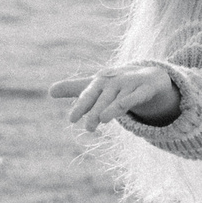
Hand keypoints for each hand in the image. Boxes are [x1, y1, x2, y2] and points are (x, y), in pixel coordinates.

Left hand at [48, 64, 178, 131]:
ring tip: (102, 120)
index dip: (81, 106)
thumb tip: (49, 91)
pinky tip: (124, 109)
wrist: (151, 74)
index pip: (88, 95)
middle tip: (88, 128)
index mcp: (100, 81)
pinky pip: (137, 96)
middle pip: (103, 99)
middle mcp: (114, 82)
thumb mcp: (97, 86)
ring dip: (112, 108)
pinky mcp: (146, 89)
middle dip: (95, 112)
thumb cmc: (118, 83)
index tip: (72, 119)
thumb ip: (75, 89)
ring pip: (119, 99)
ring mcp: (130, 84)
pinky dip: (130, 101)